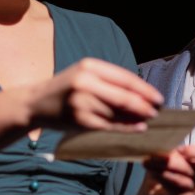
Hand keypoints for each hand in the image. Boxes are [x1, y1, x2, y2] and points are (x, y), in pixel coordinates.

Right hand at [30, 58, 162, 131]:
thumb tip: (142, 94)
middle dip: (145, 105)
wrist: (36, 103)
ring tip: (149, 120)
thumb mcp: (85, 75)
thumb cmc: (66, 89)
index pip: (125, 78)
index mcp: (90, 66)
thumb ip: (109, 81)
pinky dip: (126, 127)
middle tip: (158, 111)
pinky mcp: (79, 120)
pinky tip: (137, 128)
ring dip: (137, 118)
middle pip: (124, 97)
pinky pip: (109, 125)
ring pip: (118, 112)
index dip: (145, 89)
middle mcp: (85, 82)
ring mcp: (81, 102)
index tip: (158, 98)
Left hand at [140, 144, 194, 194]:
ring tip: (148, 163)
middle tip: (154, 156)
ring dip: (164, 171)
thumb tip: (165, 153)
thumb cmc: (167, 163)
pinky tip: (153, 174)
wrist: (156, 185)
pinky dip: (163, 181)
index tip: (178, 150)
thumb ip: (170, 150)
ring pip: (184, 182)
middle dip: (173, 163)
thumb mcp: (168, 152)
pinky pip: (175, 192)